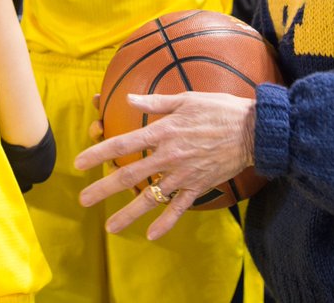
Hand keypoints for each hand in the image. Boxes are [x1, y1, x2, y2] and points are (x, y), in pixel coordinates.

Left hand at [74, 91, 254, 239]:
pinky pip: (179, 208)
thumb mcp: (185, 99)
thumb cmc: (219, 109)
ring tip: (110, 227)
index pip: (124, 144)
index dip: (99, 154)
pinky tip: (151, 235)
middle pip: (130, 175)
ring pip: (151, 197)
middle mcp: (169, 155)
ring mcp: (184, 174)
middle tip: (84, 200)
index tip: (79, 163)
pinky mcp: (199, 186)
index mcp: (164, 131)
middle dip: (104, 189)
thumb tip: (127, 99)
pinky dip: (165, 222)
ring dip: (128, 213)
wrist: (254, 130)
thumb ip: (154, 103)